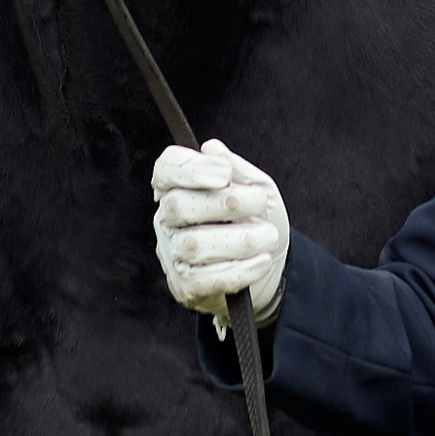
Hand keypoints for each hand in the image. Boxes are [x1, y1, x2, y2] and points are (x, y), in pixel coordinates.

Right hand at [152, 139, 288, 325]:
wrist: (267, 264)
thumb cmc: (256, 219)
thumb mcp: (258, 189)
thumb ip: (238, 170)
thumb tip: (212, 148)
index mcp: (179, 187)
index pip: (165, 169)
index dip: (190, 169)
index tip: (225, 174)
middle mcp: (167, 219)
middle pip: (178, 205)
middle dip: (225, 203)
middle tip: (258, 204)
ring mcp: (173, 254)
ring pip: (194, 245)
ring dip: (239, 240)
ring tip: (268, 237)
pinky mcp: (186, 287)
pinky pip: (206, 280)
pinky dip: (239, 270)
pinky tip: (262, 261)